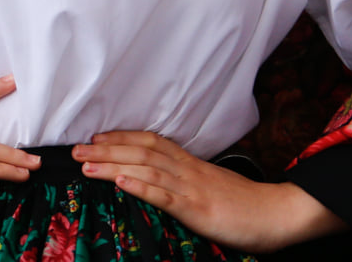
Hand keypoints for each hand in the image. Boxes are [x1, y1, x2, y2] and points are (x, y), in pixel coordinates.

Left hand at [73, 131, 344, 252]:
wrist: (277, 214)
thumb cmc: (244, 208)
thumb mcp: (211, 191)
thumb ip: (187, 185)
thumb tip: (161, 185)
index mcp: (191, 165)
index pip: (152, 142)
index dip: (122, 137)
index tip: (95, 137)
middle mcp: (188, 170)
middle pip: (142, 150)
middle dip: (107, 148)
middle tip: (75, 148)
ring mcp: (192, 187)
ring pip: (147, 169)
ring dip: (113, 164)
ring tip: (86, 164)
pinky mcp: (197, 208)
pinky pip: (164, 194)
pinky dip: (140, 186)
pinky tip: (120, 183)